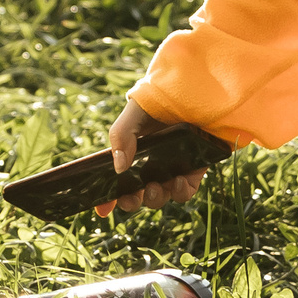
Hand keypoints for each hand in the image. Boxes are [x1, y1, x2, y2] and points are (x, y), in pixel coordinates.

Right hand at [93, 97, 211, 217]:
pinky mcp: (194, 169)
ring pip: (160, 197)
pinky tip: (177, 180)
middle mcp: (150, 166)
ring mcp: (172, 169)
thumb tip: (119, 168)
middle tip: (132, 195)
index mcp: (131, 156)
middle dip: (131, 202)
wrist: (196, 87)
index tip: (102, 210)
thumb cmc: (159, 101)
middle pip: (137, 196)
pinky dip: (180, 192)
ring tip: (154, 186)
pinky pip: (185, 191)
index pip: (115, 185)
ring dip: (154, 199)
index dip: (106, 201)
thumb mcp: (134, 114)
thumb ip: (121, 136)